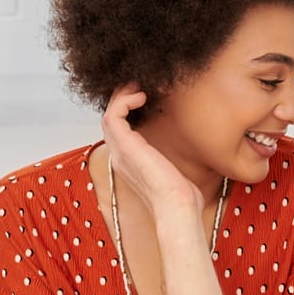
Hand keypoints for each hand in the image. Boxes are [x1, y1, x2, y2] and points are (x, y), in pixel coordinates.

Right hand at [101, 83, 200, 218]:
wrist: (177, 208)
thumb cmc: (182, 197)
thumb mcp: (176, 172)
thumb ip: (171, 159)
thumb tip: (184, 148)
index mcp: (130, 164)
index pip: (119, 132)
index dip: (128, 112)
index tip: (145, 99)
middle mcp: (120, 157)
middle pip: (111, 120)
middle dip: (122, 100)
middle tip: (139, 86)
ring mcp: (120, 152)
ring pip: (108, 115)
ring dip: (121, 96)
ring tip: (139, 87)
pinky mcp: (125, 146)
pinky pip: (113, 114)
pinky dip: (123, 100)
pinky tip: (141, 96)